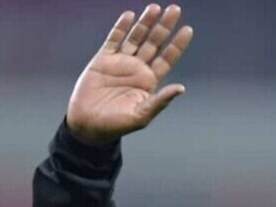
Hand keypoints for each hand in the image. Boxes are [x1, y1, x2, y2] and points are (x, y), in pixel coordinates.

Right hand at [65, 4, 194, 146]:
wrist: (88, 126)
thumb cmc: (116, 126)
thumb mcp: (141, 116)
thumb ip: (160, 101)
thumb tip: (181, 88)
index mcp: (149, 82)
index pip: (167, 59)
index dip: (177, 44)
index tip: (187, 30)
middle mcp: (137, 69)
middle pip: (154, 43)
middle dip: (164, 27)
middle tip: (175, 10)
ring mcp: (120, 63)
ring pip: (136, 37)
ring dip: (145, 23)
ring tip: (155, 8)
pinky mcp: (103, 60)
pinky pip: (114, 40)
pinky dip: (121, 28)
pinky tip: (129, 16)